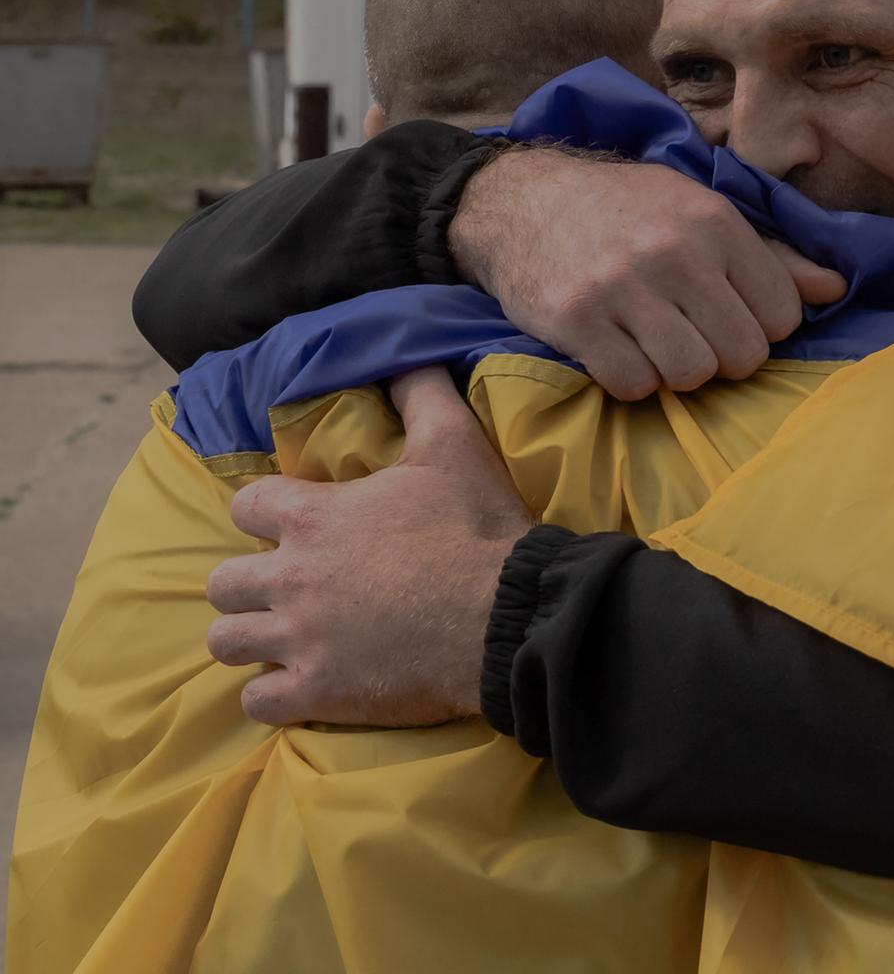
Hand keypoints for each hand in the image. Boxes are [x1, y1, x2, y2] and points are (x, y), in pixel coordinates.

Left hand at [206, 367, 531, 725]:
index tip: (292, 519)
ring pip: (226, 642)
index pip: (245, 505)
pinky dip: (273, 692)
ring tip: (283, 635)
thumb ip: (420, 393)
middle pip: (223, 583)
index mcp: (313, 517)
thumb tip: (404, 358)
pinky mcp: (316, 693)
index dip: (265, 509)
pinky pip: (257, 701)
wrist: (505, 613)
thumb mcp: (454, 442)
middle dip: (247, 582)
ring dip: (250, 636)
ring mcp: (298, 640)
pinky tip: (301, 680)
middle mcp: (290, 578)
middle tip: (288, 584)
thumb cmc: (474, 526)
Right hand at [449, 151, 845, 399]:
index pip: (781, 314)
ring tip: (659, 343)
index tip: (732, 313)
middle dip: (725, 356)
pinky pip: (633, 385)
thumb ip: (771, 254)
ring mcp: (624, 289)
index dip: (761, 324)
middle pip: (742, 353)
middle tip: (697, 336)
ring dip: (679, 372)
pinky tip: (621, 350)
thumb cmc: (628, 209)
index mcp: (716, 222)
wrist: (525, 200)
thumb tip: (836, 288)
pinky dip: (632, 379)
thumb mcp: (702, 209)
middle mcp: (675, 254)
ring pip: (692, 375)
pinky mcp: (578, 322)